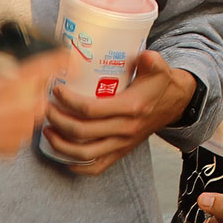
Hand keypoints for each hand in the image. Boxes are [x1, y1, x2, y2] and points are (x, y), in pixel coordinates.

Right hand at [0, 40, 70, 163]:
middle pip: (38, 99)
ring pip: (32, 121)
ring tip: (16, 94)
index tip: (66, 55)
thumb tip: (7, 46)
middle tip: (31, 75)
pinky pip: (20, 139)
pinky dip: (20, 125)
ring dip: (31, 105)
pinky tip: (6, 114)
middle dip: (39, 84)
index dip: (54, 63)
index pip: (33, 75)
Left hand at [38, 59, 196, 172]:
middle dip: (59, 120)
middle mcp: (125, 129)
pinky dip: (78, 166)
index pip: (92, 109)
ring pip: (85, 153)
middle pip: (83, 132)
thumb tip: (145, 55)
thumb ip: (152, 60)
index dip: (69, 101)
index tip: (57, 90)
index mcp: (131, 108)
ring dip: (61, 144)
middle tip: (47, 109)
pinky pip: (97, 167)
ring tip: (48, 130)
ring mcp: (122, 144)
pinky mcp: (121, 152)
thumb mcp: (159, 68)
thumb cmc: (160, 84)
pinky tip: (64, 155)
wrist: (175, 104)